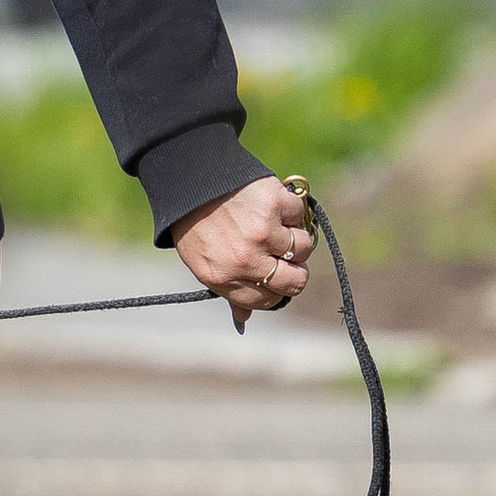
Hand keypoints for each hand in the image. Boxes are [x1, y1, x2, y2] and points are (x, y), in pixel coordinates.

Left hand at [171, 175, 315, 328]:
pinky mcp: (276, 204)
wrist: (191, 177)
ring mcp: (263, 232)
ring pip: (304, 248)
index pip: (269, 300)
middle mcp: (246, 260)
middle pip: (295, 281)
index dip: (276, 290)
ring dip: (295, 237)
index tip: (276, 276)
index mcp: (225, 278)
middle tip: (287, 256)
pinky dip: (291, 211)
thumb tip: (244, 318)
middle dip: (296, 271)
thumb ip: (228, 290)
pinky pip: (300, 217)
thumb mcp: (202, 262)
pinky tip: (270, 205)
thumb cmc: (196, 223)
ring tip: (275, 225)